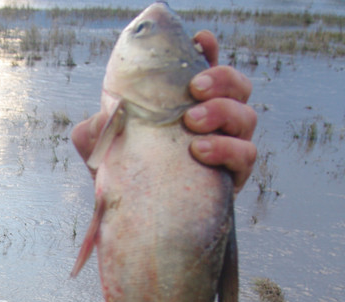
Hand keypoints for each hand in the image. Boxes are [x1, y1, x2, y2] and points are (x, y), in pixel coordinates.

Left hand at [72, 31, 256, 192]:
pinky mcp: (232, 177)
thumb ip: (98, 127)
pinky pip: (246, 156)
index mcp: (186, 104)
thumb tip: (106, 116)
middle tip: (194, 88)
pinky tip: (199, 151)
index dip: (208, 51)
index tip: (200, 41)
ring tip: (192, 123)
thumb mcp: (100, 145)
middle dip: (222, 79)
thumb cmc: (122, 171)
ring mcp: (227, 147)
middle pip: (238, 86)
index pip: (206, 69)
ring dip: (223, 112)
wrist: (131, 217)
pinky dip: (226, 149)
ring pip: (246, 117)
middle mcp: (214, 121)